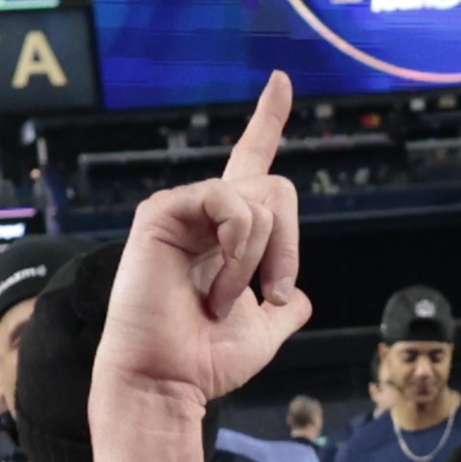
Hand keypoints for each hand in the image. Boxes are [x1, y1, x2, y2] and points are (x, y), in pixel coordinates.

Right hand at [99, 75, 311, 427]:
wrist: (168, 381)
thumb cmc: (204, 362)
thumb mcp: (264, 332)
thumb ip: (284, 308)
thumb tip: (299, 300)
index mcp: (225, 233)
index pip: (251, 163)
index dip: (267, 120)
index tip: (281, 80)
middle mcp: (203, 214)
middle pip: (276, 187)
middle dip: (288, 245)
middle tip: (273, 294)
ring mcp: (181, 209)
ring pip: (259, 198)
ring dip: (257, 259)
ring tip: (223, 299)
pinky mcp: (161, 212)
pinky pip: (229, 202)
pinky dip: (238, 249)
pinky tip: (214, 284)